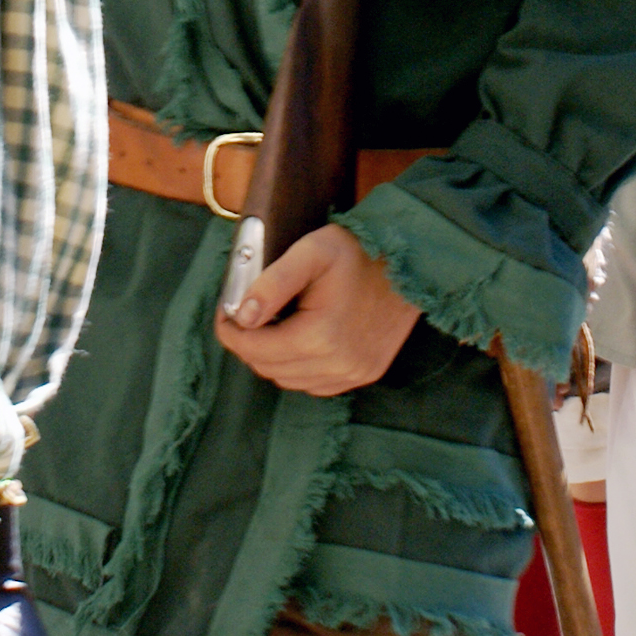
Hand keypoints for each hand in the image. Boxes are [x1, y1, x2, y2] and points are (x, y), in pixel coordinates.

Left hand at [214, 223, 421, 395]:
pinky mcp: (365, 374)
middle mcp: (339, 365)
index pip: (255, 349)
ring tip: (271, 324)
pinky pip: (315, 383)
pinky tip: (298, 340)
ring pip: (290, 379)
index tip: (224, 312)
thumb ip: (272, 282)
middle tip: (243, 315)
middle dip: (249, 343)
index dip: (231, 331)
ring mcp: (354, 374)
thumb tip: (243, 314)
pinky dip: (298, 367)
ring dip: (273, 356)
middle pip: (269, 367)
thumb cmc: (358, 251)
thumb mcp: (311, 252)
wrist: (411, 260)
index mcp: (321, 336)